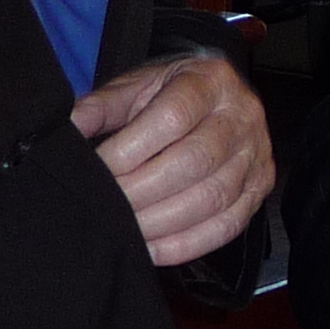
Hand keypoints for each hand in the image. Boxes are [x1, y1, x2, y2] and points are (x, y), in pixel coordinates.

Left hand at [67, 54, 272, 265]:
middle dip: (141, 191)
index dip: (131, 150)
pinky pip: (228, 225)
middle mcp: (243, 115)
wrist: (214, 96)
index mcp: (211, 80)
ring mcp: (257, 153)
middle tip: (105, 206)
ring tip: (124, 230)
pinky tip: (152, 249)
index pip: (172, 118)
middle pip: (194, 161)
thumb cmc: (168, 94)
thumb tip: (68, 128)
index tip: (97, 169)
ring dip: (161, 222)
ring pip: (213, 198)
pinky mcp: (261, 186)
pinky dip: (187, 244)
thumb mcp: (135, 86)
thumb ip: (101, 106)